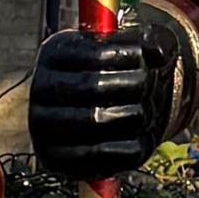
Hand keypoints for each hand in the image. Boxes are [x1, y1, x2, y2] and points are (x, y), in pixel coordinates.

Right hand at [27, 16, 184, 181]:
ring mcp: (41, 125)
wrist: (111, 114)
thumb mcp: (141, 49)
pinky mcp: (54, 158)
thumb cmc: (126, 74)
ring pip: (94, 120)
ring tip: (143, 110)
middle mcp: (40, 88)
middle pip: (94, 86)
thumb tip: (159, 52)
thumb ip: (156, 40)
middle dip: (134, 86)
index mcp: (55, 53)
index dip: (130, 57)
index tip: (143, 60)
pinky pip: (97, 155)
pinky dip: (125, 146)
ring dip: (133, 115)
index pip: (97, 54)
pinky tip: (135, 136)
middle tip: (148, 87)